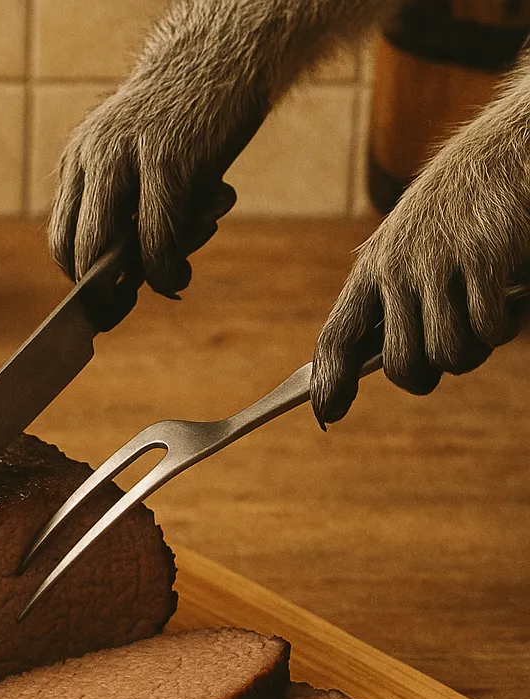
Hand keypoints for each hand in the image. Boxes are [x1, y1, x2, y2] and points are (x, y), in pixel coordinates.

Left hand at [48, 51, 255, 297]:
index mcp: (80, 160)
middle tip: (125, 307)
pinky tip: (180, 274)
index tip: (108, 299)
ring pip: (106, 250)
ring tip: (172, 278)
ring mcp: (126, 157)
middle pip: (76, 250)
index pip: (60, 238)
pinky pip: (156, 239)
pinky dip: (166, 269)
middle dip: (99, 295)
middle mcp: (92, 157)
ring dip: (136, 283)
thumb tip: (130, 281)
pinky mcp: (169, 160)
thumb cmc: (186, 122)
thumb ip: (129, 211)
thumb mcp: (140, 162)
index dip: (80, 280)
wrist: (224, 53)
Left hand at [311, 100, 528, 424]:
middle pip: (401, 366)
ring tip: (483, 321)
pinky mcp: (483, 259)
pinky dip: (503, 326)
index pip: (337, 337)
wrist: (504, 148)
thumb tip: (389, 365)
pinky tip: (508, 297)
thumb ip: (393, 301)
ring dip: (472, 352)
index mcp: (372, 270)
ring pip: (448, 356)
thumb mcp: (409, 250)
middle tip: (445, 357)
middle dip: (425, 376)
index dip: (331, 382)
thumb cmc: (455, 213)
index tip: (327, 414)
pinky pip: (489, 330)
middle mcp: (396, 270)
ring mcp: (438, 265)